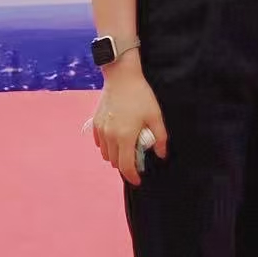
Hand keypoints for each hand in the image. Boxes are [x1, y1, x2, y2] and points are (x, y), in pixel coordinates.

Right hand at [92, 61, 167, 186]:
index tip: (138, 180)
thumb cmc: (140, 95)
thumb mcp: (155, 115)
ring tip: (126, 148)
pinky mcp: (96, 122)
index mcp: (125, 137)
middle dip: (125, 165)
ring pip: (106, 154)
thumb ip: (160, 137)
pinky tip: (116, 138)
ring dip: (115, 156)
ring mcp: (101, 129)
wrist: (122, 76)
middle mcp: (110, 136)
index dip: (132, 176)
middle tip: (136, 158)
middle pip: (115, 162)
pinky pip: (99, 143)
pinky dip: (107, 146)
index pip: (126, 166)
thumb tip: (161, 154)